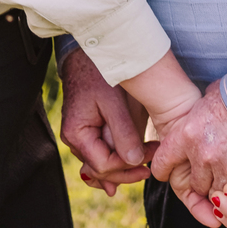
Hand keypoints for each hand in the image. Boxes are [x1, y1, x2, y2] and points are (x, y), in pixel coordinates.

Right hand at [59, 47, 150, 192]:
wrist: (86, 56)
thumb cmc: (98, 74)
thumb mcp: (114, 101)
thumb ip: (124, 132)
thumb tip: (135, 161)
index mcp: (77, 133)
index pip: (104, 165)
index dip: (128, 166)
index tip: (150, 155)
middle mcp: (74, 141)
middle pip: (101, 171)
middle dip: (128, 171)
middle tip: (152, 163)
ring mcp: (80, 139)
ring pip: (99, 168)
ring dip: (121, 171)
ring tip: (143, 170)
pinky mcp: (88, 134)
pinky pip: (97, 157)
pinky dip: (112, 165)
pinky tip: (126, 171)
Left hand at [151, 80, 226, 201]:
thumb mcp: (209, 97)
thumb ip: (200, 112)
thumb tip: (202, 106)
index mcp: (188, 135)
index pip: (163, 162)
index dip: (163, 169)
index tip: (165, 171)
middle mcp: (204, 157)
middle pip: (195, 185)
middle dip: (202, 182)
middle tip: (211, 172)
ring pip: (219, 197)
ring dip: (225, 192)